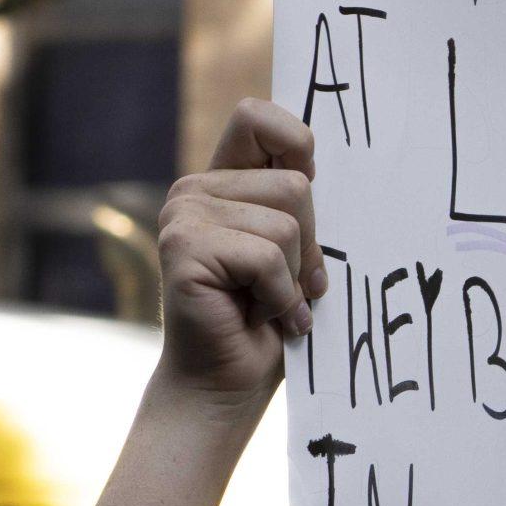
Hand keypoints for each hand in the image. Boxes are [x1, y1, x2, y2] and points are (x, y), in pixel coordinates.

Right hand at [151, 100, 326, 420]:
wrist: (226, 388)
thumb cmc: (268, 322)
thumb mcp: (293, 250)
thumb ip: (296, 203)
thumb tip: (322, 162)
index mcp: (222, 182)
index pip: (257, 117)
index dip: (295, 143)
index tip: (308, 187)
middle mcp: (194, 190)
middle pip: (294, 184)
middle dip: (309, 244)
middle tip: (288, 284)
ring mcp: (184, 216)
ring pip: (287, 224)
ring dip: (293, 275)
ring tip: (270, 302)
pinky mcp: (184, 249)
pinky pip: (267, 256)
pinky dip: (280, 296)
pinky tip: (261, 317)